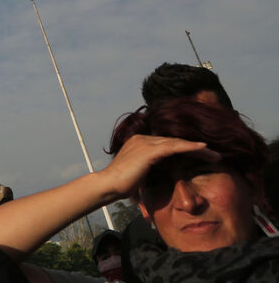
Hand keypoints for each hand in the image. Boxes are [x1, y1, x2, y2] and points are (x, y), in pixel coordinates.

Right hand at [97, 134, 216, 197]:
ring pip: (177, 142)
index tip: (201, 156)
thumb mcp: (140, 175)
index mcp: (140, 143)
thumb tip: (164, 179)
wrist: (109, 185)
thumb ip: (151, 171)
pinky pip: (174, 147)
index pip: (168, 144)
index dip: (185, 149)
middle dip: (195, 148)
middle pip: (174, 141)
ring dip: (198, 148)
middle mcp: (142, 139)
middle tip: (213, 155)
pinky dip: (189, 147)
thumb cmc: (122, 185)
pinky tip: (202, 148)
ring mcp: (145, 143)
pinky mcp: (149, 150)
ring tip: (214, 155)